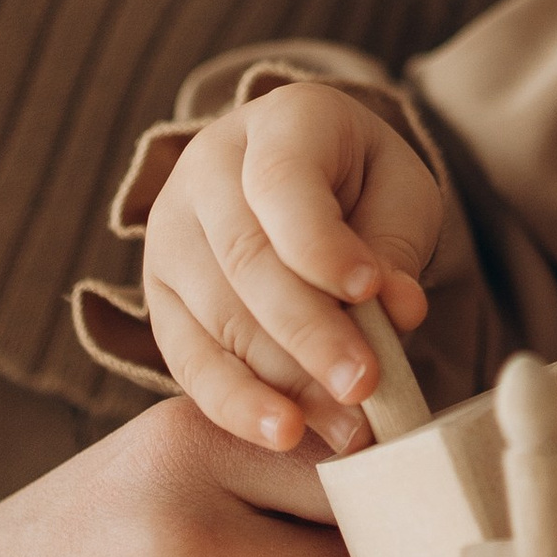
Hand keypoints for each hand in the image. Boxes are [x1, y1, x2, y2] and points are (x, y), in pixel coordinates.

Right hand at [144, 83, 441, 454]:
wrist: (303, 181)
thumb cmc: (360, 185)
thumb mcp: (398, 192)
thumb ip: (395, 246)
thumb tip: (397, 310)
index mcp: (277, 123)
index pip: (282, 184)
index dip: (322, 245)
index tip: (369, 293)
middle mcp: (205, 170)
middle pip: (245, 259)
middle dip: (309, 332)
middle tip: (366, 385)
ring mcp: (170, 234)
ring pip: (218, 316)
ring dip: (284, 381)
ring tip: (348, 426)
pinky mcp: (158, 298)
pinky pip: (189, 358)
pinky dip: (238, 404)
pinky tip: (285, 433)